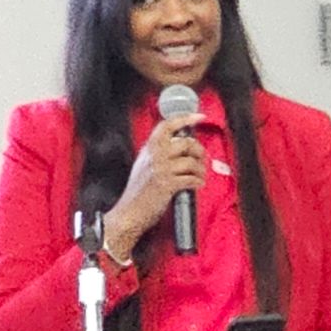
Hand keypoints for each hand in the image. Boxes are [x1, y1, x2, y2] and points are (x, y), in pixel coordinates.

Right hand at [103, 115, 206, 260]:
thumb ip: (156, 155)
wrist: (129, 213)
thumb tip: (178, 148)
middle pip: (186, 143)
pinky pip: (191, 178)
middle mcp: (154, 156)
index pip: (167, 126)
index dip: (185, 118)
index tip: (199, 117)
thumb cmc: (137, 194)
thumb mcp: (142, 166)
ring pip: (191, 161)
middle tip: (201, 159)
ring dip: (200, 169)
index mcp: (148, 149)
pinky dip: (198, 182)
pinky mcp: (167, 184)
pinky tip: (197, 185)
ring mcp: (160, 170)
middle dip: (199, 151)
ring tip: (199, 176)